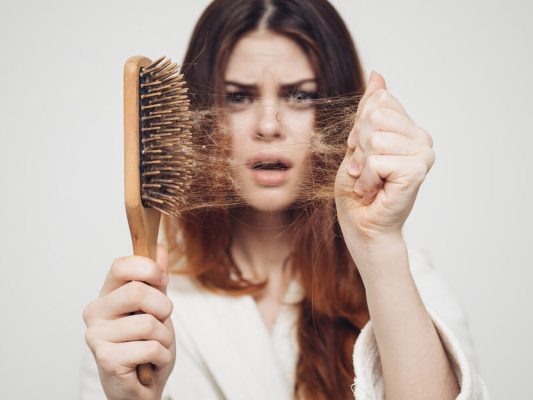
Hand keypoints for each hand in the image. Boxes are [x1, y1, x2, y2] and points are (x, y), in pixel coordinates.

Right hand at [82, 245, 174, 399]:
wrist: (139, 388)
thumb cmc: (146, 345)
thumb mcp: (156, 308)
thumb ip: (157, 280)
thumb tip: (159, 248)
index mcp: (106, 295)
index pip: (121, 266)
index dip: (148, 269)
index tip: (161, 281)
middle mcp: (95, 312)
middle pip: (137, 292)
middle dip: (163, 308)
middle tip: (162, 322)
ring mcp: (97, 336)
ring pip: (149, 323)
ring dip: (164, 338)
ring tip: (155, 346)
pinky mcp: (106, 359)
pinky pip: (151, 347)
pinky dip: (162, 356)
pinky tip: (151, 362)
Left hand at [334, 72, 434, 245]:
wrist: (361, 225)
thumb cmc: (358, 188)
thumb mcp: (357, 142)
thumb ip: (369, 110)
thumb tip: (377, 74)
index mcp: (409, 129)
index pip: (379, 102)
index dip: (359, 128)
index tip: (361, 152)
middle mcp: (421, 138)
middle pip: (374, 116)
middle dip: (358, 145)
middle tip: (363, 169)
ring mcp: (423, 154)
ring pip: (374, 138)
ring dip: (361, 165)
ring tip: (368, 181)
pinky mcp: (417, 171)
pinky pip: (376, 160)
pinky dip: (365, 179)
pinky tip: (372, 191)